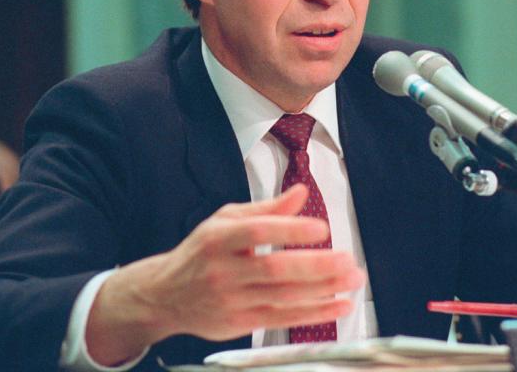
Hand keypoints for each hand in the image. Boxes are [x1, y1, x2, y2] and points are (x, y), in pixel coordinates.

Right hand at [86, 184, 364, 364]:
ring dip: (323, 290)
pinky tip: (337, 305)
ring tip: (352, 280)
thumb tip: (300, 193)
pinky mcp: (240, 323)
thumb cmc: (200, 253)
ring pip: (283, 296)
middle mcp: (224, 270)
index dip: (290, 230)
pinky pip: (283, 318)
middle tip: (347, 260)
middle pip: (274, 269)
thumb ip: (266, 209)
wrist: (165, 295)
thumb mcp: (225, 220)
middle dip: (316, 266)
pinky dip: (314, 313)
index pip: (256, 232)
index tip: (321, 228)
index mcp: (218, 238)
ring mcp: (232, 299)